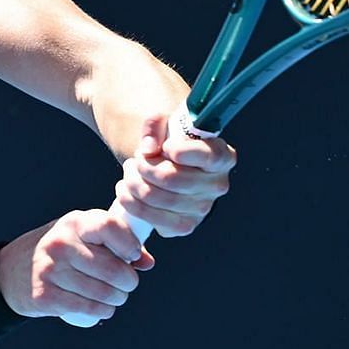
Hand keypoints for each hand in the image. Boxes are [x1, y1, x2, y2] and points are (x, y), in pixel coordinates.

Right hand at [0, 209, 155, 321]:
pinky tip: (100, 307)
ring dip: (116, 300)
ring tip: (110, 296)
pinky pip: (91, 309)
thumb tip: (146, 262)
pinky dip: (103, 311)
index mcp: (73, 224)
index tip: (132, 256)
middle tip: (124, 284)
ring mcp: (50, 270)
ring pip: (106, 294)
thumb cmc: (59, 253)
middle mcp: (60, 244)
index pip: (110, 227)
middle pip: (115, 270)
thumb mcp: (82, 237)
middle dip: (128, 283)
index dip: (129, 244)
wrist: (11, 271)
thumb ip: (116, 243)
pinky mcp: (45, 295)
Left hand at [114, 114, 236, 238]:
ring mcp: (202, 208)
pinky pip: (149, 217)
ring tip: (130, 171)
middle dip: (144, 166)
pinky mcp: (183, 225)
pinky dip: (129, 201)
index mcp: (222, 157)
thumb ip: (155, 123)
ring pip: (155, 196)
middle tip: (137, 160)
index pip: (207, 156)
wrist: (162, 166)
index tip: (165, 146)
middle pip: (171, 178)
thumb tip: (148, 150)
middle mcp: (218, 185)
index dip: (179, 150)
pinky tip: (127, 189)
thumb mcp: (163, 122)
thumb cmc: (167, 141)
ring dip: (132, 181)